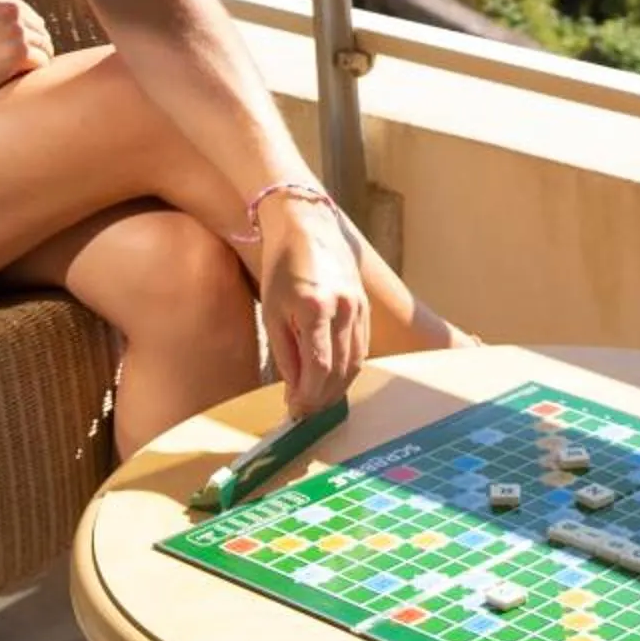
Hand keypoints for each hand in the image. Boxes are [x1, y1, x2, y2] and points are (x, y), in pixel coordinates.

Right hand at [0, 0, 51, 106]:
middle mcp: (10, 7)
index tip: (4, 54)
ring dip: (32, 64)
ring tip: (10, 76)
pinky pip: (42, 63)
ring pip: (45, 48)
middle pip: (41, 31)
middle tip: (11, 69)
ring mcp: (16, 28)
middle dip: (31, 50)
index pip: (30, 17)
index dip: (23, 38)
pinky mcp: (20, 51)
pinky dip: (31, 74)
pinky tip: (13, 80)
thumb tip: (36, 35)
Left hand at [256, 190, 368, 415]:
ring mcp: (360, 307)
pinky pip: (362, 348)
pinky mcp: (366, 307)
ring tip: (318, 401)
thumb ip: (286, 354)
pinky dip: (349, 369)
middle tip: (306, 412)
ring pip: (356, 363)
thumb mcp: (273, 312)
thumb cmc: (283, 268)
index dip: (309, 396)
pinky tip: (333, 379)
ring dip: (338, 388)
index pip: (319, 367)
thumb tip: (296, 392)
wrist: (308, 228)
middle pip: (340, 370)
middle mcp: (344, 308)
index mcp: (315, 307)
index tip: (296, 411)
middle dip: (323, 398)